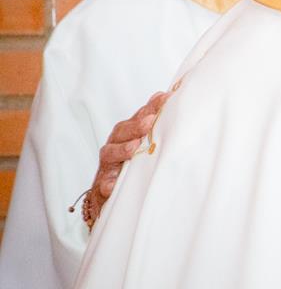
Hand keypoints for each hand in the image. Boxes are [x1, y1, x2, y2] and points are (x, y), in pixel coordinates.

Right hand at [85, 91, 169, 227]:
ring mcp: (108, 165)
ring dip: (122, 150)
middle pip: (123, 131)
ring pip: (110, 154)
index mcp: (127, 133)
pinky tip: (112, 185)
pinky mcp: (102, 185)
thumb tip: (169, 97)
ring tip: (134, 147)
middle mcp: (115, 145)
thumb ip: (154, 124)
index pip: (139, 117)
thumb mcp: (144, 142)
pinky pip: (103, 184)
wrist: (107, 190)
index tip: (166, 98)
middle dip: (137, 125)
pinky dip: (107, 184)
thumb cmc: (130, 162)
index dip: (151, 107)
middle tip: (151, 120)